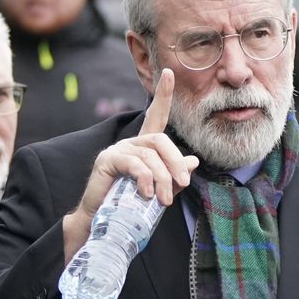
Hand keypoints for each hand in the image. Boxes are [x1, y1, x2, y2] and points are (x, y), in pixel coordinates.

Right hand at [63, 69, 198, 260]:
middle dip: (175, 162)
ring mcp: (118, 149)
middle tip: (182, 184)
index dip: (163, 95)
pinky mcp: (108, 160)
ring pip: (151, 155)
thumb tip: (193, 160)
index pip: (156, 116)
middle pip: (161, 140)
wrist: (104, 224)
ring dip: (162, 178)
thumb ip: (175, 175)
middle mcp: (131, 143)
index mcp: (144, 148)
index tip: (168, 73)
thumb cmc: (133, 208)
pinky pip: (135, 163)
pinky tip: (146, 194)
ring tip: (164, 200)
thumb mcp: (161, 190)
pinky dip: (145, 179)